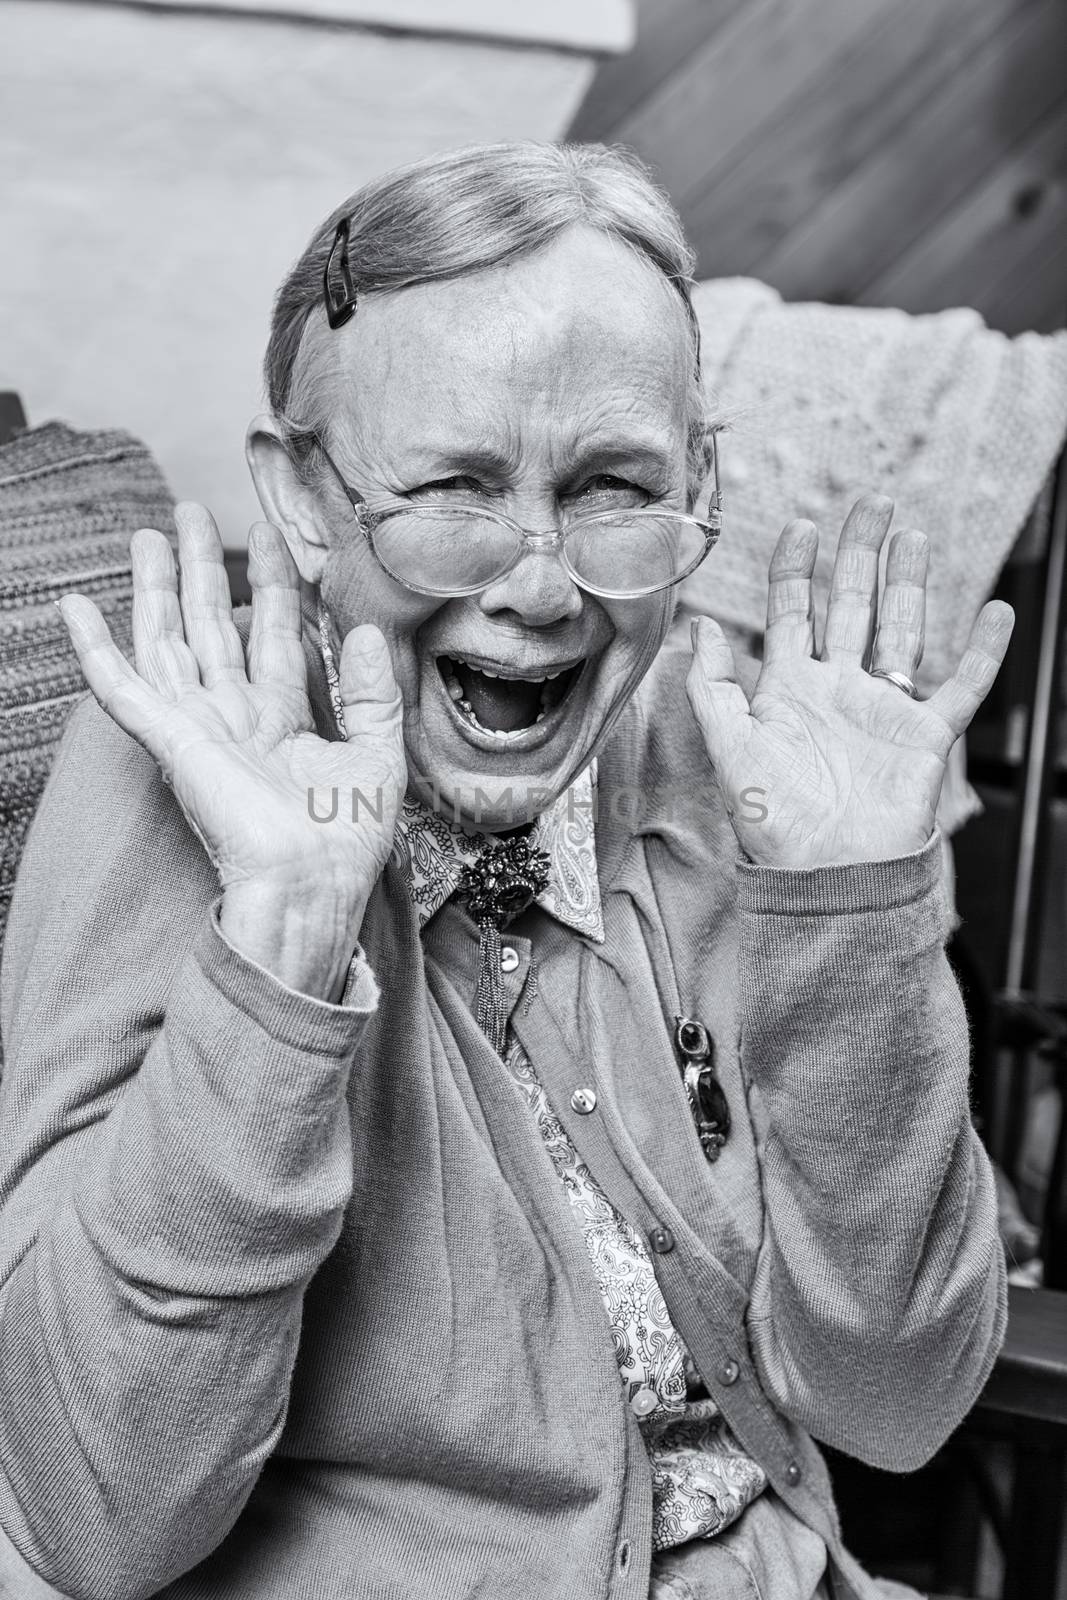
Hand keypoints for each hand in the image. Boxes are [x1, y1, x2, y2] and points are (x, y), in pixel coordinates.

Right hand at [58, 503, 405, 994]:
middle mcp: (236, 718)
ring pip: (168, 641)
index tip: (275, 535)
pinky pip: (122, 687)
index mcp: (284, 722)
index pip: (275, 635)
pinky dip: (94, 647)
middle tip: (192, 511)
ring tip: (147, 534)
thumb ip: (371, 693)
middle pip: (214, 626)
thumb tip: (365, 631)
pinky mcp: (170, 740)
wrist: (310, 886)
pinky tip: (74, 606)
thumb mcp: (377, 757)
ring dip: (156, 588)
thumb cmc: (345, 841)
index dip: (274, 584)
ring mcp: (198, 727)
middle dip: (204, 568)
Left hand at [685, 494, 1013, 868]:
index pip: (792, 612)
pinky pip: (962, 687)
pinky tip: (995, 613)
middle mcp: (837, 689)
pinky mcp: (924, 735)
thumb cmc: (774, 824)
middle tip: (872, 503)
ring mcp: (883, 708)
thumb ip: (712, 690)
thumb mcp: (729, 752)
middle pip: (851, 606)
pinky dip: (983, 652)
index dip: (796, 568)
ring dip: (909, 583)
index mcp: (788, 689)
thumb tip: (697, 628)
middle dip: (859, 554)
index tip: (802, 524)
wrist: (827, 875)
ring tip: (914, 536)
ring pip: (901, 630)